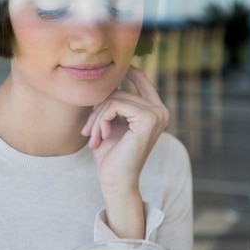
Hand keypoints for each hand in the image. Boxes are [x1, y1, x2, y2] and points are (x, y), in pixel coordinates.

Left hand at [81, 66, 168, 236]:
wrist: (116, 181)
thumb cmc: (111, 156)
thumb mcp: (111, 124)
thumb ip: (113, 103)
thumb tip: (106, 79)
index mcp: (155, 112)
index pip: (143, 81)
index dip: (128, 71)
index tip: (114, 68)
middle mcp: (161, 111)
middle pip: (120, 91)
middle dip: (98, 110)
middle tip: (88, 132)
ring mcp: (157, 114)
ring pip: (115, 98)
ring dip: (96, 117)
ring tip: (93, 137)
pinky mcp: (147, 119)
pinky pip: (115, 105)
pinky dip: (101, 120)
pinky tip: (100, 136)